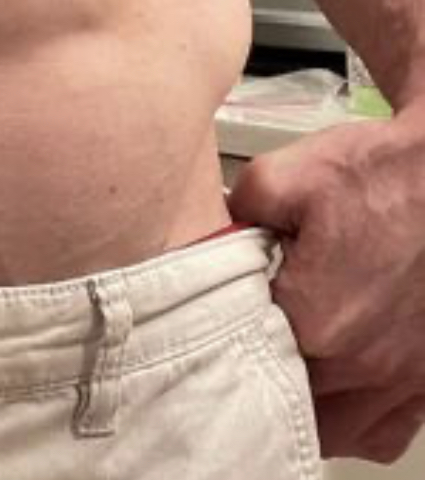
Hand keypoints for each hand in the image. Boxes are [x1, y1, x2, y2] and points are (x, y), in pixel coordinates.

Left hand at [227, 106, 424, 463]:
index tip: (206, 333)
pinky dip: (355, 424)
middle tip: (234, 357)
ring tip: (278, 379)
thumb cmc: (378, 175)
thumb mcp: (284, 176)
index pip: (244, 363)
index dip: (220, 351)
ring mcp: (402, 379)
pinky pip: (383, 432)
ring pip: (337, 432)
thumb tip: (209, 235)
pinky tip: (335, 396)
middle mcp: (361, 364)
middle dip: (256, 386)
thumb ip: (234, 213)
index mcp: (315, 320)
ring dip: (304, 414)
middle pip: (289, 407)